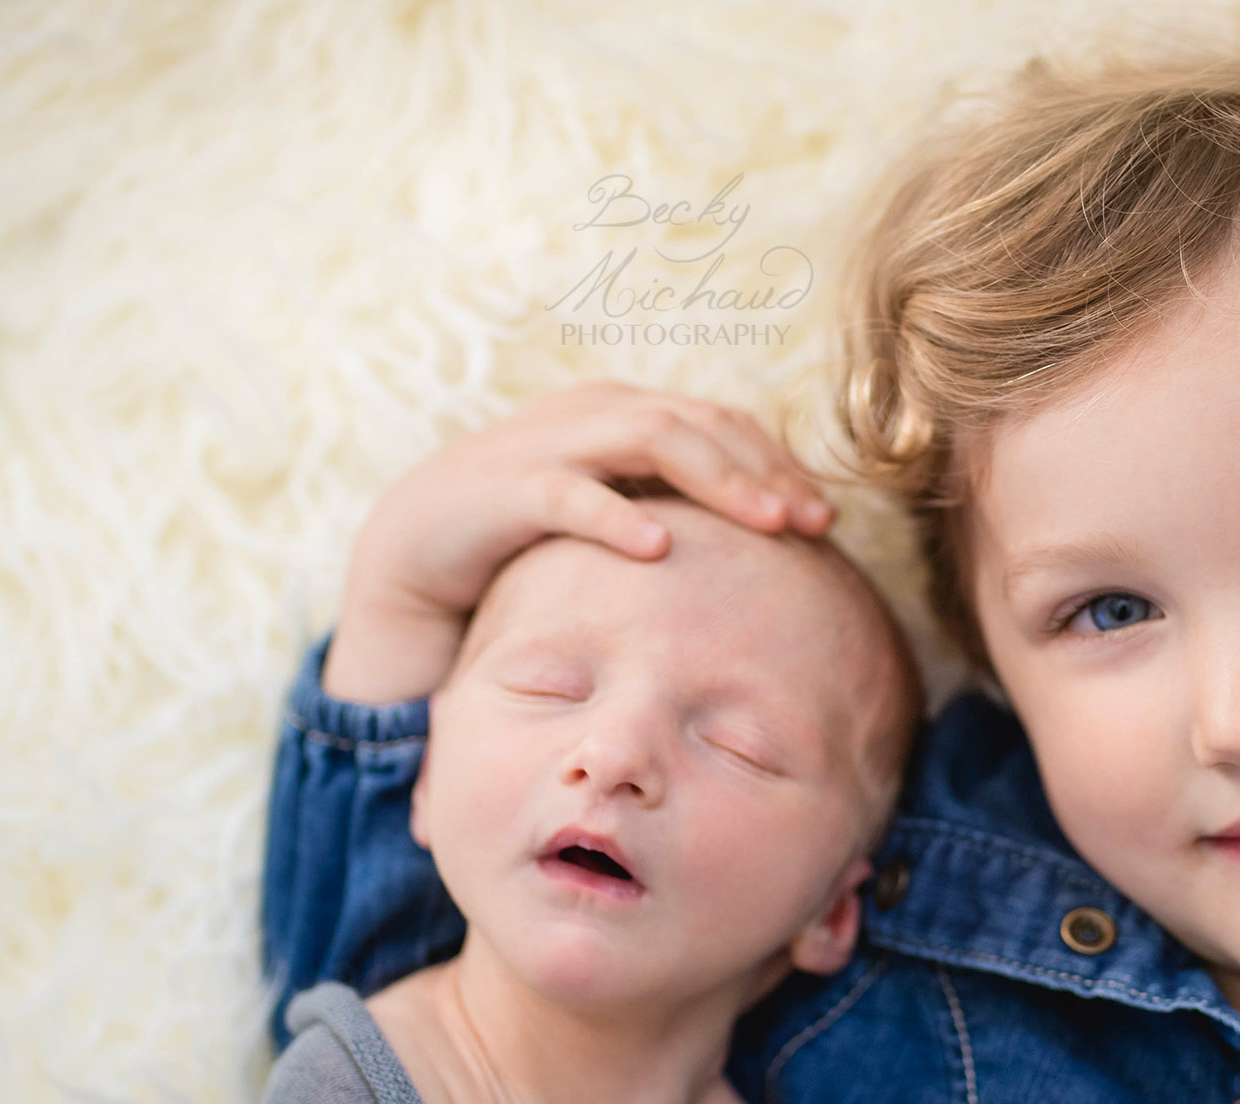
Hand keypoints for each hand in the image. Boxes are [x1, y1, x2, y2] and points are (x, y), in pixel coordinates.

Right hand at [322, 382, 833, 701]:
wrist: (416, 555)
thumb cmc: (530, 544)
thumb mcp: (613, 517)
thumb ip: (672, 513)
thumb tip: (767, 549)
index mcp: (622, 413)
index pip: (719, 422)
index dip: (777, 462)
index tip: (824, 517)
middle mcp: (590, 414)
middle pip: (697, 423)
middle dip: (762, 470)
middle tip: (812, 523)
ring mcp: (545, 443)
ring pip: (647, 439)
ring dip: (715, 479)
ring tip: (765, 523)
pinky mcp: (500, 488)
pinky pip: (567, 495)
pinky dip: (615, 516)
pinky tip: (658, 549)